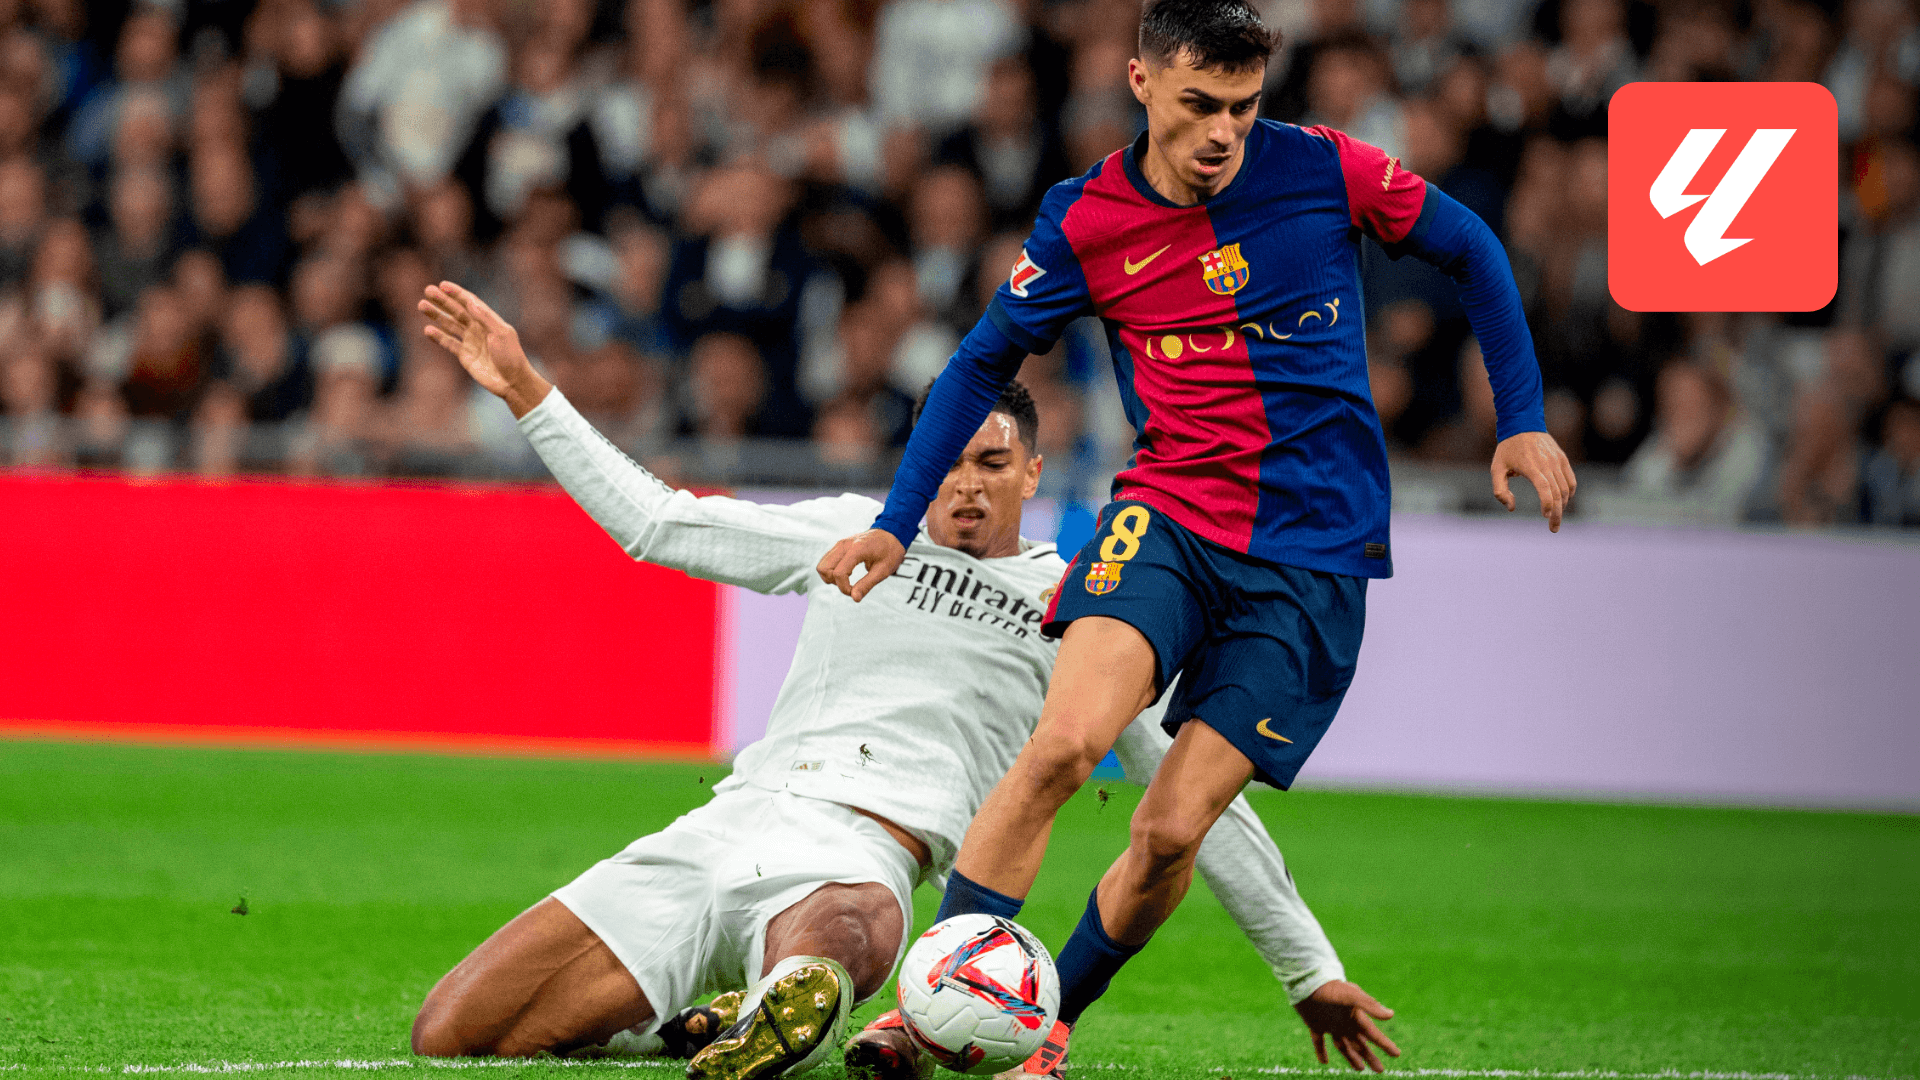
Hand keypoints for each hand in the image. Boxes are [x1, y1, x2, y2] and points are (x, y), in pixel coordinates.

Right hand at [419, 281, 550, 417]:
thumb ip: (485, 318)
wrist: (512, 382)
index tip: (442, 285)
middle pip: (457, 311)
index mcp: (489, 320)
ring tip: (422, 305)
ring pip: (450, 325)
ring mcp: (470, 342)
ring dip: (436, 315)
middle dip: (442, 301)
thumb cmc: (511, 356)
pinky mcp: (465, 355)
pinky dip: (438, 337)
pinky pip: (449, 343)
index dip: (456, 293)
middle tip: (427, 291)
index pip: (470, 302)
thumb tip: (470, 302)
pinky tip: (428, 330)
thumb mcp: (501, 333)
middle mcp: (478, 328)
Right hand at [815, 529, 906, 601]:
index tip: (855, 593)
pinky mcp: (838, 546)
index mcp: (857, 549)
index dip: (844, 588)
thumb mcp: (883, 571)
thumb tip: (854, 599)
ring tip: (847, 579)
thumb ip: (867, 584)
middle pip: (823, 568)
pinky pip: (826, 561)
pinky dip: (832, 571)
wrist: (891, 534)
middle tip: (849, 585)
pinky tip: (847, 572)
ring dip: (830, 577)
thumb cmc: (890, 552)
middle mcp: (844, 545)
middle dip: (834, 582)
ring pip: (822, 565)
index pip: (839, 573)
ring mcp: (840, 544)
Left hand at [1293, 980, 1399, 1072]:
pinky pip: (1319, 1041)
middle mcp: (1345, 1022)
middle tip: (1380, 1070)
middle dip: (1370, 1056)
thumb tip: (1391, 1015)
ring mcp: (1330, 1024)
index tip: (1397, 1054)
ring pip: (1343, 1045)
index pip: (1373, 1034)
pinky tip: (1324, 1062)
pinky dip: (1321, 1051)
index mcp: (1355, 1016)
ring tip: (1360, 1069)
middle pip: (1360, 1043)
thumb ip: (1370, 1005)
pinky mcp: (1315, 1024)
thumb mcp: (1352, 995)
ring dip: (1352, 1057)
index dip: (1385, 1044)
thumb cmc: (1331, 987)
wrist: (1307, 980)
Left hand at [1491, 430, 1576, 531]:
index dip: (1548, 504)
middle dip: (1557, 513)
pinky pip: (1571, 479)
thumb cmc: (1507, 449)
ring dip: (1563, 505)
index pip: (1545, 488)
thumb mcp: (1496, 468)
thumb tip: (1511, 507)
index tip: (1545, 515)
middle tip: (1553, 528)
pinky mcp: (1563, 459)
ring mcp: (1557, 461)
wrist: (1523, 423)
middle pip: (1558, 493)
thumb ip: (1500, 490)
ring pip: (1566, 488)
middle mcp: (1547, 463)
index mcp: (1531, 466)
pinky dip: (1570, 493)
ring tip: (1555, 517)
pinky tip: (1563, 502)